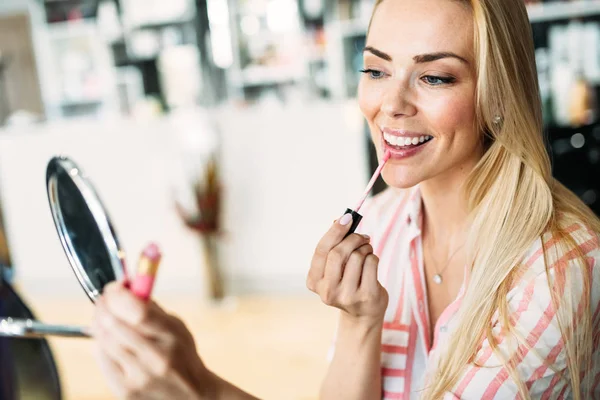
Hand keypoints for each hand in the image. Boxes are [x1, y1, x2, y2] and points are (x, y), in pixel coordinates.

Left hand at [91, 282, 214, 399]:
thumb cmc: (182, 357)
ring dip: (100, 322)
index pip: (137, 311)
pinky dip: (101, 344)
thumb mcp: (177, 327)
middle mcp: (154, 358)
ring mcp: (138, 377)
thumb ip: (151, 308)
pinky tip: (110, 340)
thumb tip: (127, 285)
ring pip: (103, 339)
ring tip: (107, 318)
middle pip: (113, 323)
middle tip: (106, 299)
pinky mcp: (124, 391)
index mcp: (171, 336)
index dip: (119, 295)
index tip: (115, 287)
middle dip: (104, 304)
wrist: (192, 397)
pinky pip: (101, 358)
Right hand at [306, 214, 388, 324]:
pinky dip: (373, 257)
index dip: (334, 231)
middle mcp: (327, 291)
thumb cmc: (348, 283)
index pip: (321, 250)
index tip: (347, 217)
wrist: (363, 314)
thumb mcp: (335, 268)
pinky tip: (371, 263)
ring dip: (365, 248)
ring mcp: (347, 296)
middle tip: (362, 237)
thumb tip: (340, 220)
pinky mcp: (366, 296)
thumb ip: (334, 245)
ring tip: (367, 252)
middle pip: (338, 253)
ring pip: (357, 256)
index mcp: (314, 281)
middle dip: (352, 238)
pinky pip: (371, 263)